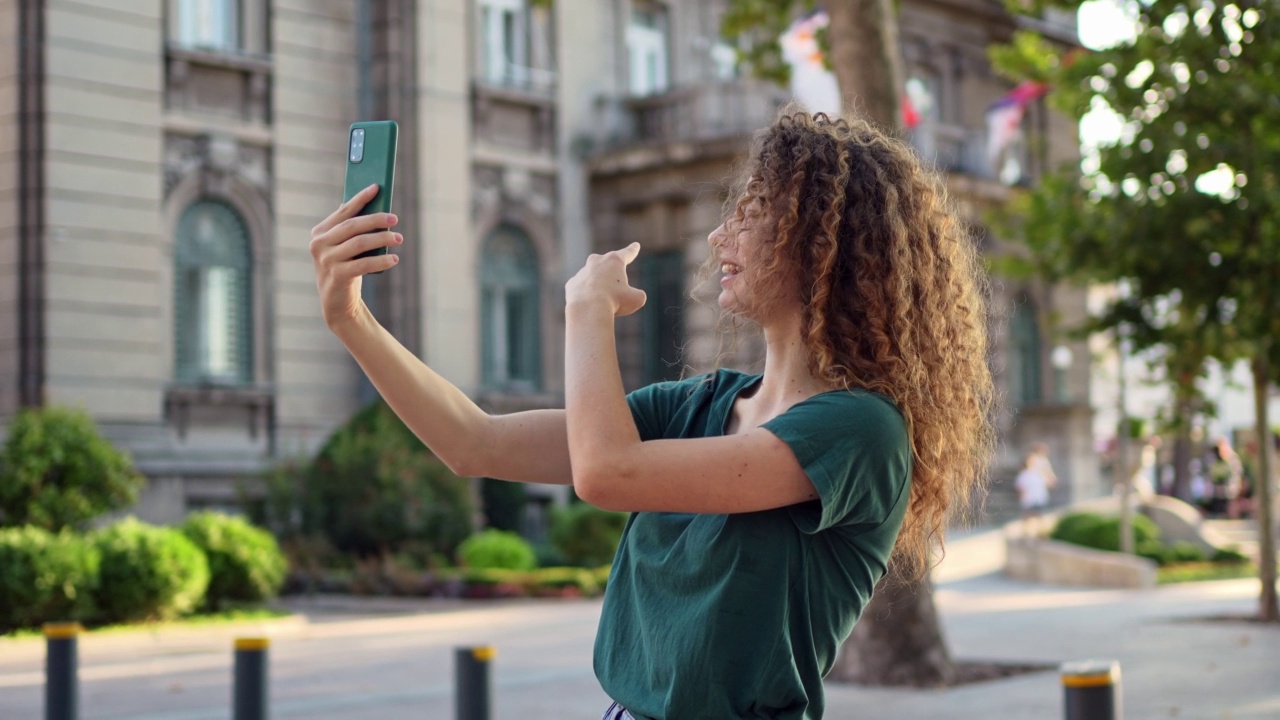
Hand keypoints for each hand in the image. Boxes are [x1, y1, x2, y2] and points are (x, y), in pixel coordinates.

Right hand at [309, 184, 403, 327]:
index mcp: (319, 233)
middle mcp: (319, 245)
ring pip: (360, 243)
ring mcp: (326, 261)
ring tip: (399, 238)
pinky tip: (394, 259)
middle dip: (376, 219)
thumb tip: (378, 209)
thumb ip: (354, 231)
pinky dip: (381, 260)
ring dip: (382, 239)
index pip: (343, 211)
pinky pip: (363, 264)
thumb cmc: (345, 268)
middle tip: (394, 218)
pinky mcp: (337, 276)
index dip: (360, 198)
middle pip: (352, 226)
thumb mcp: (345, 248)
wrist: (337, 303)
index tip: (377, 187)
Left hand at [566, 242, 647, 316]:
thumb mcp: (636, 299)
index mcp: (614, 261)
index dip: (633, 250)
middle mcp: (597, 262)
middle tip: (614, 285)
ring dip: (598, 288)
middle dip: (610, 271)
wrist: (587, 309)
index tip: (636, 245)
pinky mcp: (571, 284)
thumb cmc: (615, 302)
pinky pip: (581, 289)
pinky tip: (589, 305)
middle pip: (606, 263)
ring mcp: (582, 272)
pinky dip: (586, 296)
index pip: (627, 254)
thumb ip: (636, 295)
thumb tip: (633, 296)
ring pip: (593, 277)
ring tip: (602, 303)